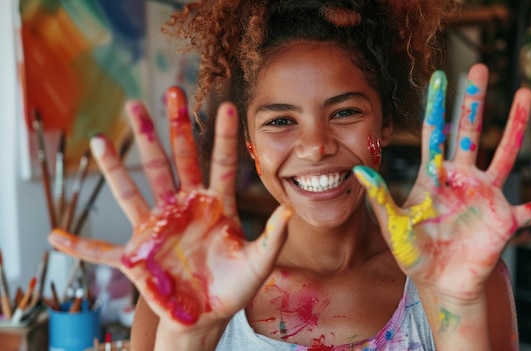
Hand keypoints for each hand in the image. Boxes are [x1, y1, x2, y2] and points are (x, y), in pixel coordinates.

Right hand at [48, 87, 291, 330]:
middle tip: (167, 93)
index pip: (220, 163)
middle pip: (174, 161)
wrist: (208, 315)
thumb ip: (272, 238)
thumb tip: (290, 211)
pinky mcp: (137, 256)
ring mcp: (157, 228)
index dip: (223, 136)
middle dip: (170, 129)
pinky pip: (101, 251)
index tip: (228, 105)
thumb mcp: (258, 263)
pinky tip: (57, 237)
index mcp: (215, 206)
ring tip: (103, 135)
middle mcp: (183, 208)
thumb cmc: (234, 287)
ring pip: (135, 189)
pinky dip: (79, 247)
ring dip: (116, 165)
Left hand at [354, 64, 530, 301]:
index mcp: (434, 178)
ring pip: (505, 154)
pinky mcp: (504, 220)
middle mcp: (461, 179)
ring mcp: (485, 197)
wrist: (439, 282)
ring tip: (526, 94)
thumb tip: (359, 171)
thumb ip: (379, 200)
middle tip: (479, 68)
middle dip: (474, 101)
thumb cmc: (414, 255)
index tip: (439, 77)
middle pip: (470, 132)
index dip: (436, 106)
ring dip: (515, 126)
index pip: (435, 135)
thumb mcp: (394, 227)